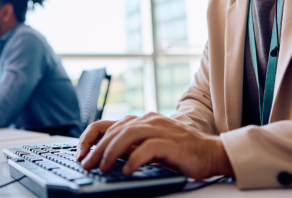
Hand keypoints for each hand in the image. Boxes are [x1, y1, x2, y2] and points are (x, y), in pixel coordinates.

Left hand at [79, 113, 232, 179]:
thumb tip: (104, 157)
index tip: (81, 154)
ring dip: (111, 152)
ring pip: (128, 134)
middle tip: (86, 165)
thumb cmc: (180, 151)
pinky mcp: (171, 142)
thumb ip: (132, 145)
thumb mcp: (150, 145)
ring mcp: (160, 129)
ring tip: (102, 168)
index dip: (89, 138)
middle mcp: (149, 120)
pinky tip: (126, 171)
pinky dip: (133, 159)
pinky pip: (147, 148)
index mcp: (142, 120)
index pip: (107, 123)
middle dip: (96, 149)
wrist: (211, 152)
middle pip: (114, 129)